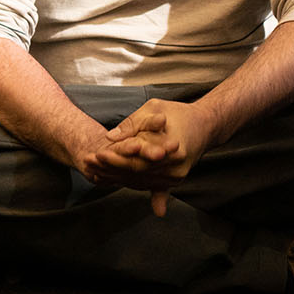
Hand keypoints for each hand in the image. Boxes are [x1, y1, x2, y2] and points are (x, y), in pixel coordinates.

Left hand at [89, 98, 217, 216]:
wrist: (205, 126)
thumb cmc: (178, 113)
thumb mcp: (154, 109)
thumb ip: (132, 124)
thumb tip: (109, 137)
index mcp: (171, 151)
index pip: (137, 160)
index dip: (114, 159)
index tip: (95, 154)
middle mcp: (174, 169)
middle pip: (136, 174)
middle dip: (110, 169)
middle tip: (88, 163)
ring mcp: (174, 178)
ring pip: (139, 181)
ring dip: (116, 177)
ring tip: (94, 171)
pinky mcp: (172, 180)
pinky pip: (148, 184)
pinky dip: (129, 182)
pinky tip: (112, 181)